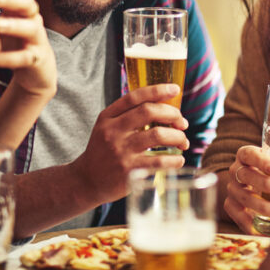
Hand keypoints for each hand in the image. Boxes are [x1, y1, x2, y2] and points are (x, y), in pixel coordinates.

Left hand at [0, 0, 55, 98]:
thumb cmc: (7, 41)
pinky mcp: (37, 58)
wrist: (31, 68)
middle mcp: (31, 18)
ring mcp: (37, 38)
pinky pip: (24, 57)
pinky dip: (5, 58)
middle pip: (27, 0)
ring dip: (12, 24)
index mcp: (20, 6)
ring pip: (31, 26)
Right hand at [70, 84, 188, 203]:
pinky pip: (159, 161)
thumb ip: (129, 115)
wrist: (86, 181)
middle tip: (182, 123)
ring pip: (158, 135)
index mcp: (108, 117)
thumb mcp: (107, 128)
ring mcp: (120, 151)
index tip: (175, 89)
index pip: (134, 97)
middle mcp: (112, 132)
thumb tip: (167, 108)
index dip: (157, 90)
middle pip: (149, 112)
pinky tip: (178, 160)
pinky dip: (175, 159)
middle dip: (172, 114)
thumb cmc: (104, 151)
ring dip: (178, 137)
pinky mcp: (128, 171)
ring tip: (183, 142)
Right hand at [224, 145, 269, 233]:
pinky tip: (262, 228)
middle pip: (247, 176)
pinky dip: (247, 221)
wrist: (262, 182)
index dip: (262, 161)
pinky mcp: (231, 204)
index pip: (249, 154)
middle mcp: (235, 170)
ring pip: (243, 197)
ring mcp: (232, 188)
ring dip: (263, 205)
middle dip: (268, 185)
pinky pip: (235, 214)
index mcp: (245, 154)